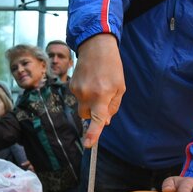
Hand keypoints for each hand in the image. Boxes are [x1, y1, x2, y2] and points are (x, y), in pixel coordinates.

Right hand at [70, 33, 123, 147]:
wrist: (96, 46)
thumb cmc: (112, 67)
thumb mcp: (120, 87)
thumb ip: (113, 106)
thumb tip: (105, 121)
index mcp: (102, 95)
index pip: (97, 119)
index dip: (93, 134)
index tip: (88, 144)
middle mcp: (87, 94)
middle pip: (86, 116)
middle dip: (92, 113)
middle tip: (102, 99)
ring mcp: (77, 90)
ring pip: (81, 107)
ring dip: (89, 102)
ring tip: (97, 85)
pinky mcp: (71, 85)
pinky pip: (78, 97)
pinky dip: (84, 93)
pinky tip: (90, 80)